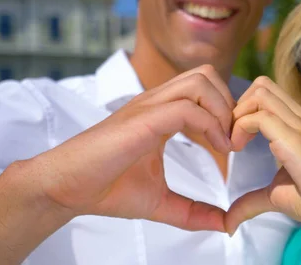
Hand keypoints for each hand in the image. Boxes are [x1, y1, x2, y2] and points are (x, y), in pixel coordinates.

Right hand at [29, 65, 234, 231]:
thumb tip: (224, 224)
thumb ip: (193, 211)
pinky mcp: (142, 120)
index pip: (205, 88)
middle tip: (234, 138)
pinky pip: (186, 108)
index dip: (227, 111)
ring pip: (200, 81)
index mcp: (161, 112)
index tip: (233, 143)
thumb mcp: (161, 201)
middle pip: (206, 75)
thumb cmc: (107, 189)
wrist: (66, 190)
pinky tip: (217, 149)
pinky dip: (210, 124)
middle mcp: (156, 102)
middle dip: (230, 102)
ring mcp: (148, 107)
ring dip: (223, 110)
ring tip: (226, 143)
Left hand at [225, 77, 300, 239]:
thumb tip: (229, 222)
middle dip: (238, 106)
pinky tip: (238, 151)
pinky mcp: (296, 139)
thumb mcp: (277, 195)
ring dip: (238, 114)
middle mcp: (299, 117)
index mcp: (298, 124)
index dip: (244, 111)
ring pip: (260, 92)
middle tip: (232, 137)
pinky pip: (260, 116)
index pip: (266, 94)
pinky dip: (240, 128)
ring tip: (235, 144)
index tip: (235, 141)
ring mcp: (299, 125)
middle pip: (261, 84)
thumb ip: (252, 201)